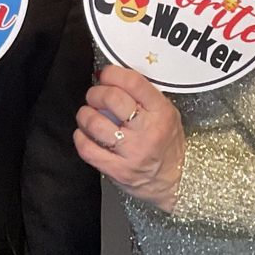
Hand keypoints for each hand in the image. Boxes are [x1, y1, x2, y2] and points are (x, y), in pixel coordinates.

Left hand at [74, 64, 185, 211]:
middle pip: (112, 98)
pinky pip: (88, 150)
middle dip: (95, 93)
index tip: (105, 75)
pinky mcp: (118, 170)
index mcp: (161, 112)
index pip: (133, 82)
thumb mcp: (167, 114)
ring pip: (95, 123)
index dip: (113, 73)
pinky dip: (80, 137)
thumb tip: (113, 78)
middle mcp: (148, 131)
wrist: (174, 181)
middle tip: (94, 96)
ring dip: (85, 114)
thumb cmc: (168, 144)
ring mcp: (132, 152)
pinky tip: (84, 134)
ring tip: (87, 114)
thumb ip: (145, 96)